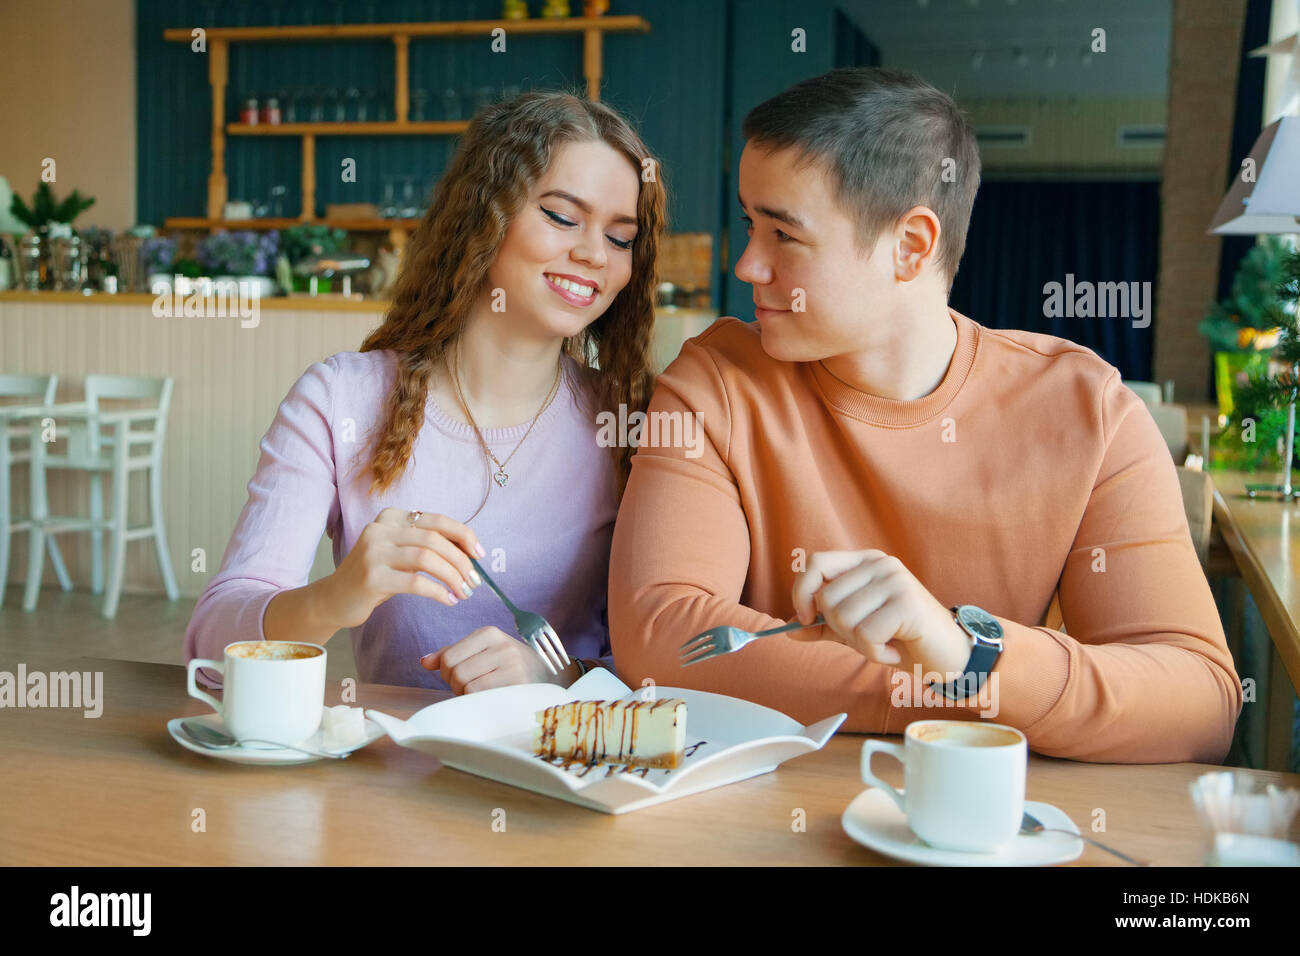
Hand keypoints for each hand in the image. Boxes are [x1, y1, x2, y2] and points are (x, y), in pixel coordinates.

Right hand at [317, 507, 485, 629]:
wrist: (333, 599)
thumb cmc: (375, 576)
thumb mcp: (399, 552)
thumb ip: (425, 544)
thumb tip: (470, 550)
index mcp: (390, 517)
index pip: (436, 520)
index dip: (463, 535)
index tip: (480, 554)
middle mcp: (380, 529)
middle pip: (434, 540)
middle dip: (461, 561)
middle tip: (474, 581)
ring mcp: (373, 552)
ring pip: (427, 558)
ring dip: (453, 577)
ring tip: (464, 592)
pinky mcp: (371, 577)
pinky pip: (416, 582)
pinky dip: (439, 592)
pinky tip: (448, 600)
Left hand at [419, 626, 578, 692]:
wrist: (549, 675)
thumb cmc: (508, 665)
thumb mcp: (482, 652)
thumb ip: (452, 654)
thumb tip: (424, 662)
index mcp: (489, 633)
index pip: (448, 658)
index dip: (446, 674)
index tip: (459, 678)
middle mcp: (502, 645)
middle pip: (456, 673)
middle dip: (457, 686)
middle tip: (470, 688)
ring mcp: (513, 665)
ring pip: (468, 687)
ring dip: (468, 696)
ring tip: (481, 693)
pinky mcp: (519, 684)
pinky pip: (483, 698)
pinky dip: (480, 702)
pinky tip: (491, 698)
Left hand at [790, 550, 970, 677]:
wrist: (949, 655)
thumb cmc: (902, 638)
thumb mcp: (855, 629)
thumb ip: (822, 625)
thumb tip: (786, 629)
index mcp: (865, 562)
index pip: (815, 563)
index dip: (802, 592)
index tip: (805, 618)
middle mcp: (880, 564)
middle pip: (826, 598)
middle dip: (839, 629)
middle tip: (868, 638)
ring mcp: (895, 581)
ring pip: (844, 618)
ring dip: (860, 644)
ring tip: (885, 643)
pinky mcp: (907, 604)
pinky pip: (866, 635)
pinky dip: (876, 653)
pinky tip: (895, 651)